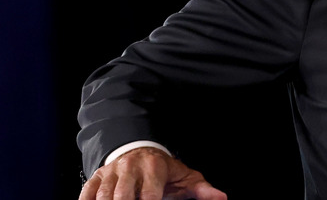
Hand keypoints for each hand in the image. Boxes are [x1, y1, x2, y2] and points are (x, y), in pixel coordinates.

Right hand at [78, 147, 225, 199]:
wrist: (140, 151)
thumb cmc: (163, 170)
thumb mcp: (185, 176)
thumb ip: (202, 189)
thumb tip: (221, 197)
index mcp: (154, 168)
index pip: (150, 195)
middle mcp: (131, 168)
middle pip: (123, 196)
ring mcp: (112, 172)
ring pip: (104, 195)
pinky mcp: (97, 177)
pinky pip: (86, 192)